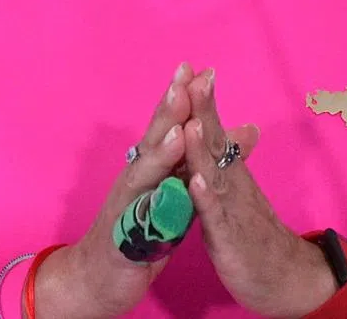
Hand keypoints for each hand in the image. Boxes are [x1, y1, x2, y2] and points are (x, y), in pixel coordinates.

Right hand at [31, 62, 192, 318]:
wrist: (100, 278)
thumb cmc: (142, 230)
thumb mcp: (179, 193)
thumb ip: (201, 162)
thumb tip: (246, 132)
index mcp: (152, 165)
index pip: (169, 125)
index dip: (182, 97)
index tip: (200, 68)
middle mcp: (136, 176)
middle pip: (153, 137)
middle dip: (170, 107)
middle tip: (185, 77)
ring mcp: (126, 204)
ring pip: (144, 172)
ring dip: (161, 149)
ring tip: (180, 127)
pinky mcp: (123, 236)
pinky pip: (139, 218)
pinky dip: (152, 206)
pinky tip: (166, 193)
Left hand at [184, 69, 337, 318]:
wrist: (286, 278)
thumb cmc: (255, 232)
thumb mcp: (242, 191)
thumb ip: (235, 159)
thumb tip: (242, 126)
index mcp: (228, 171)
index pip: (213, 129)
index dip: (200, 101)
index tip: (189, 68)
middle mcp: (231, 182)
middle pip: (215, 140)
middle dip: (202, 109)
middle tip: (193, 76)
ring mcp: (231, 209)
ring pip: (214, 174)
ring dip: (202, 148)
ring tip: (191, 121)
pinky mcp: (229, 239)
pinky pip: (216, 217)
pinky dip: (205, 199)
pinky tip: (197, 181)